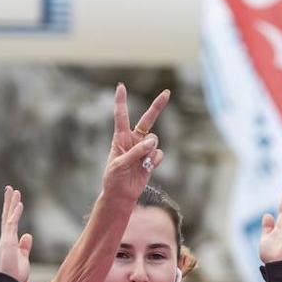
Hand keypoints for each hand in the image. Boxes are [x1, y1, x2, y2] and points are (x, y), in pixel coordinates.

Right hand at [0, 186, 32, 281]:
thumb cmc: (16, 273)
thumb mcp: (23, 257)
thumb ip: (24, 246)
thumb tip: (28, 235)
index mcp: (9, 241)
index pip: (10, 222)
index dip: (12, 210)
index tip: (15, 200)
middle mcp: (5, 237)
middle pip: (6, 215)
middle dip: (8, 202)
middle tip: (10, 188)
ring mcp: (6, 238)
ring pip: (8, 216)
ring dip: (11, 203)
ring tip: (14, 190)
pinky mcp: (8, 241)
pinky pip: (12, 224)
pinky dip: (15, 213)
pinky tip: (19, 204)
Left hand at [101, 83, 169, 203]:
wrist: (121, 195)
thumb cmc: (114, 179)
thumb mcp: (119, 164)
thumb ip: (135, 152)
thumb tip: (152, 143)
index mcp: (120, 138)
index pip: (121, 116)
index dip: (121, 101)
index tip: (121, 86)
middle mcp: (133, 140)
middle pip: (148, 119)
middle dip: (158, 106)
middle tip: (167, 93)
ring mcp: (143, 149)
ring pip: (155, 141)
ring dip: (150, 151)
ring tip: (141, 163)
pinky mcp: (151, 160)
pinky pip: (159, 154)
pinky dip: (154, 161)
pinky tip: (147, 168)